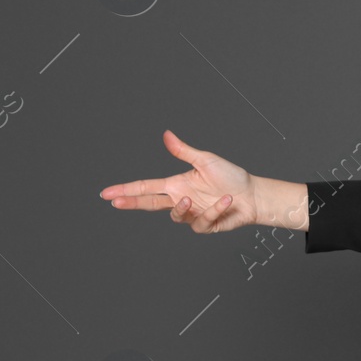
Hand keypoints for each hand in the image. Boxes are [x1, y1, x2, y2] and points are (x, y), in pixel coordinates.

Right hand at [99, 129, 256, 233]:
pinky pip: (201, 221)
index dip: (126, 190)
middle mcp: (181, 199)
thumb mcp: (206, 160)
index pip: (146, 187)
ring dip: (183, 207)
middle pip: (149, 204)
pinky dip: (214, 210)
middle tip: (116, 202)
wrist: (253, 194)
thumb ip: (184, 151)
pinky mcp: (205, 225)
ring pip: (175, 215)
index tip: (107, 193)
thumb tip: (166, 135)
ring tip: (194, 198)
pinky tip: (226, 201)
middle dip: (132, 203)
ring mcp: (192, 214)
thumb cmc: (231, 176)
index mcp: (177, 184)